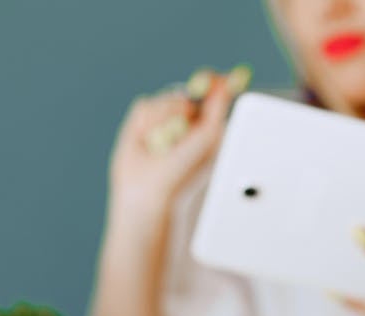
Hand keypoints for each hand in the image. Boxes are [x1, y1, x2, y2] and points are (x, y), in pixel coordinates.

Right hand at [106, 66, 248, 230]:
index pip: (211, 92)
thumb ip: (217, 107)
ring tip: (165, 142)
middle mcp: (185, 117)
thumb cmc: (184, 168)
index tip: (214, 79)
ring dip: (165, 119)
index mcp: (206, 122)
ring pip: (165, 98)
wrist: (150, 187)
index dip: (212, 83)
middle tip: (185, 120)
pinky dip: (147, 123)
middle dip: (185, 104)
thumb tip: (224, 83)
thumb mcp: (209, 136)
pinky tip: (148, 140)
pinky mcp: (141, 120)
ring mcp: (163, 117)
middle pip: (187, 90)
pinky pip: (145, 104)